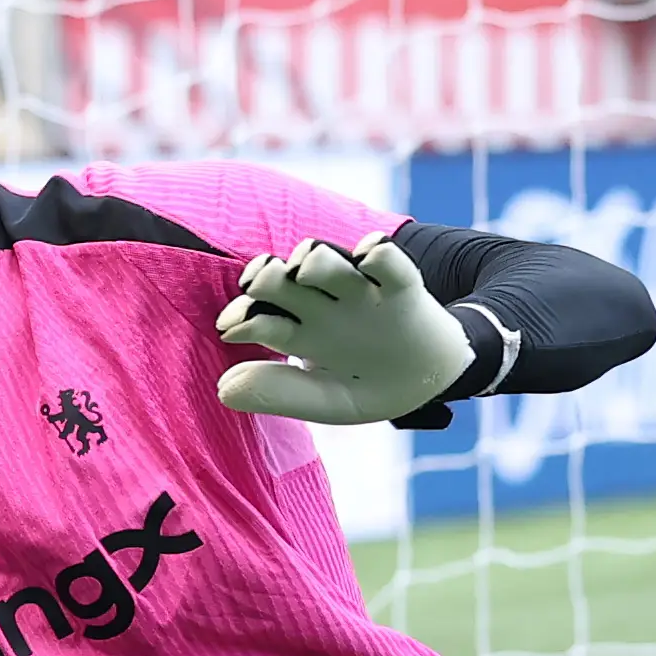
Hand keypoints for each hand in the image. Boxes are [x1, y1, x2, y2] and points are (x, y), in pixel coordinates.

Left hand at [214, 233, 476, 425]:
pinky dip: (378, 254)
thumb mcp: (328, 401)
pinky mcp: (401, 287)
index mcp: (300, 332)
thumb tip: (222, 388)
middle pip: (285, 280)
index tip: (229, 325)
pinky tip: (368, 257)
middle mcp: (324, 305)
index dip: (243, 316)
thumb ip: (280, 394)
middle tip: (262, 281)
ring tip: (307, 267)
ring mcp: (362, 293)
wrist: (433, 380)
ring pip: (328, 263)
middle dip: (269, 275)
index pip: (261, 317)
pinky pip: (389, 261)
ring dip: (313, 260)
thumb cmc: (371, 386)